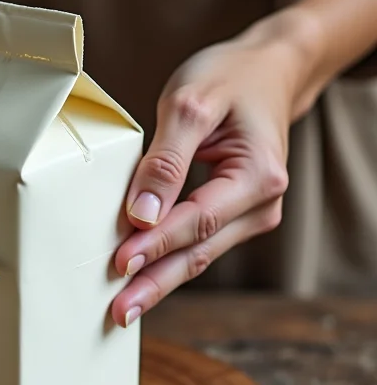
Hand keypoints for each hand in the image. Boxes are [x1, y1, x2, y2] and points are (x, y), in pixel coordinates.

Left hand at [111, 25, 302, 326]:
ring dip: (159, 280)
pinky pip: (197, 244)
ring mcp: (249, 214)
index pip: (198, 220)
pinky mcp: (232, 215)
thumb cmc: (229, 79)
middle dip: (155, 283)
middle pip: (200, 252)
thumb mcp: (191, 104)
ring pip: (198, 256)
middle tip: (118, 313)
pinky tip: (141, 279)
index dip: (156, 244)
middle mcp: (261, 204)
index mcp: (258, 175)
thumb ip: (165, 159)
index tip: (120, 263)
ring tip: (123, 308)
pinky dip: (168, 261)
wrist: (266, 71)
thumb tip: (141, 214)